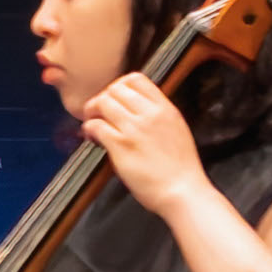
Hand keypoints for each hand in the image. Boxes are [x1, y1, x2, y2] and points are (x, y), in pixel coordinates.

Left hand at [73, 68, 216, 216]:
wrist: (183, 192)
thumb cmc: (180, 168)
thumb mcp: (176, 130)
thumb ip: (157, 116)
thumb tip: (135, 109)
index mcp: (165, 109)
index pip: (136, 79)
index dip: (119, 87)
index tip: (115, 100)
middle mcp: (150, 114)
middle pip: (114, 89)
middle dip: (102, 99)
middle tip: (99, 114)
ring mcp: (135, 129)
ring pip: (102, 103)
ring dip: (92, 113)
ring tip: (94, 126)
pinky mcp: (121, 146)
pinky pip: (95, 125)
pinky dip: (88, 129)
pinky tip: (92, 138)